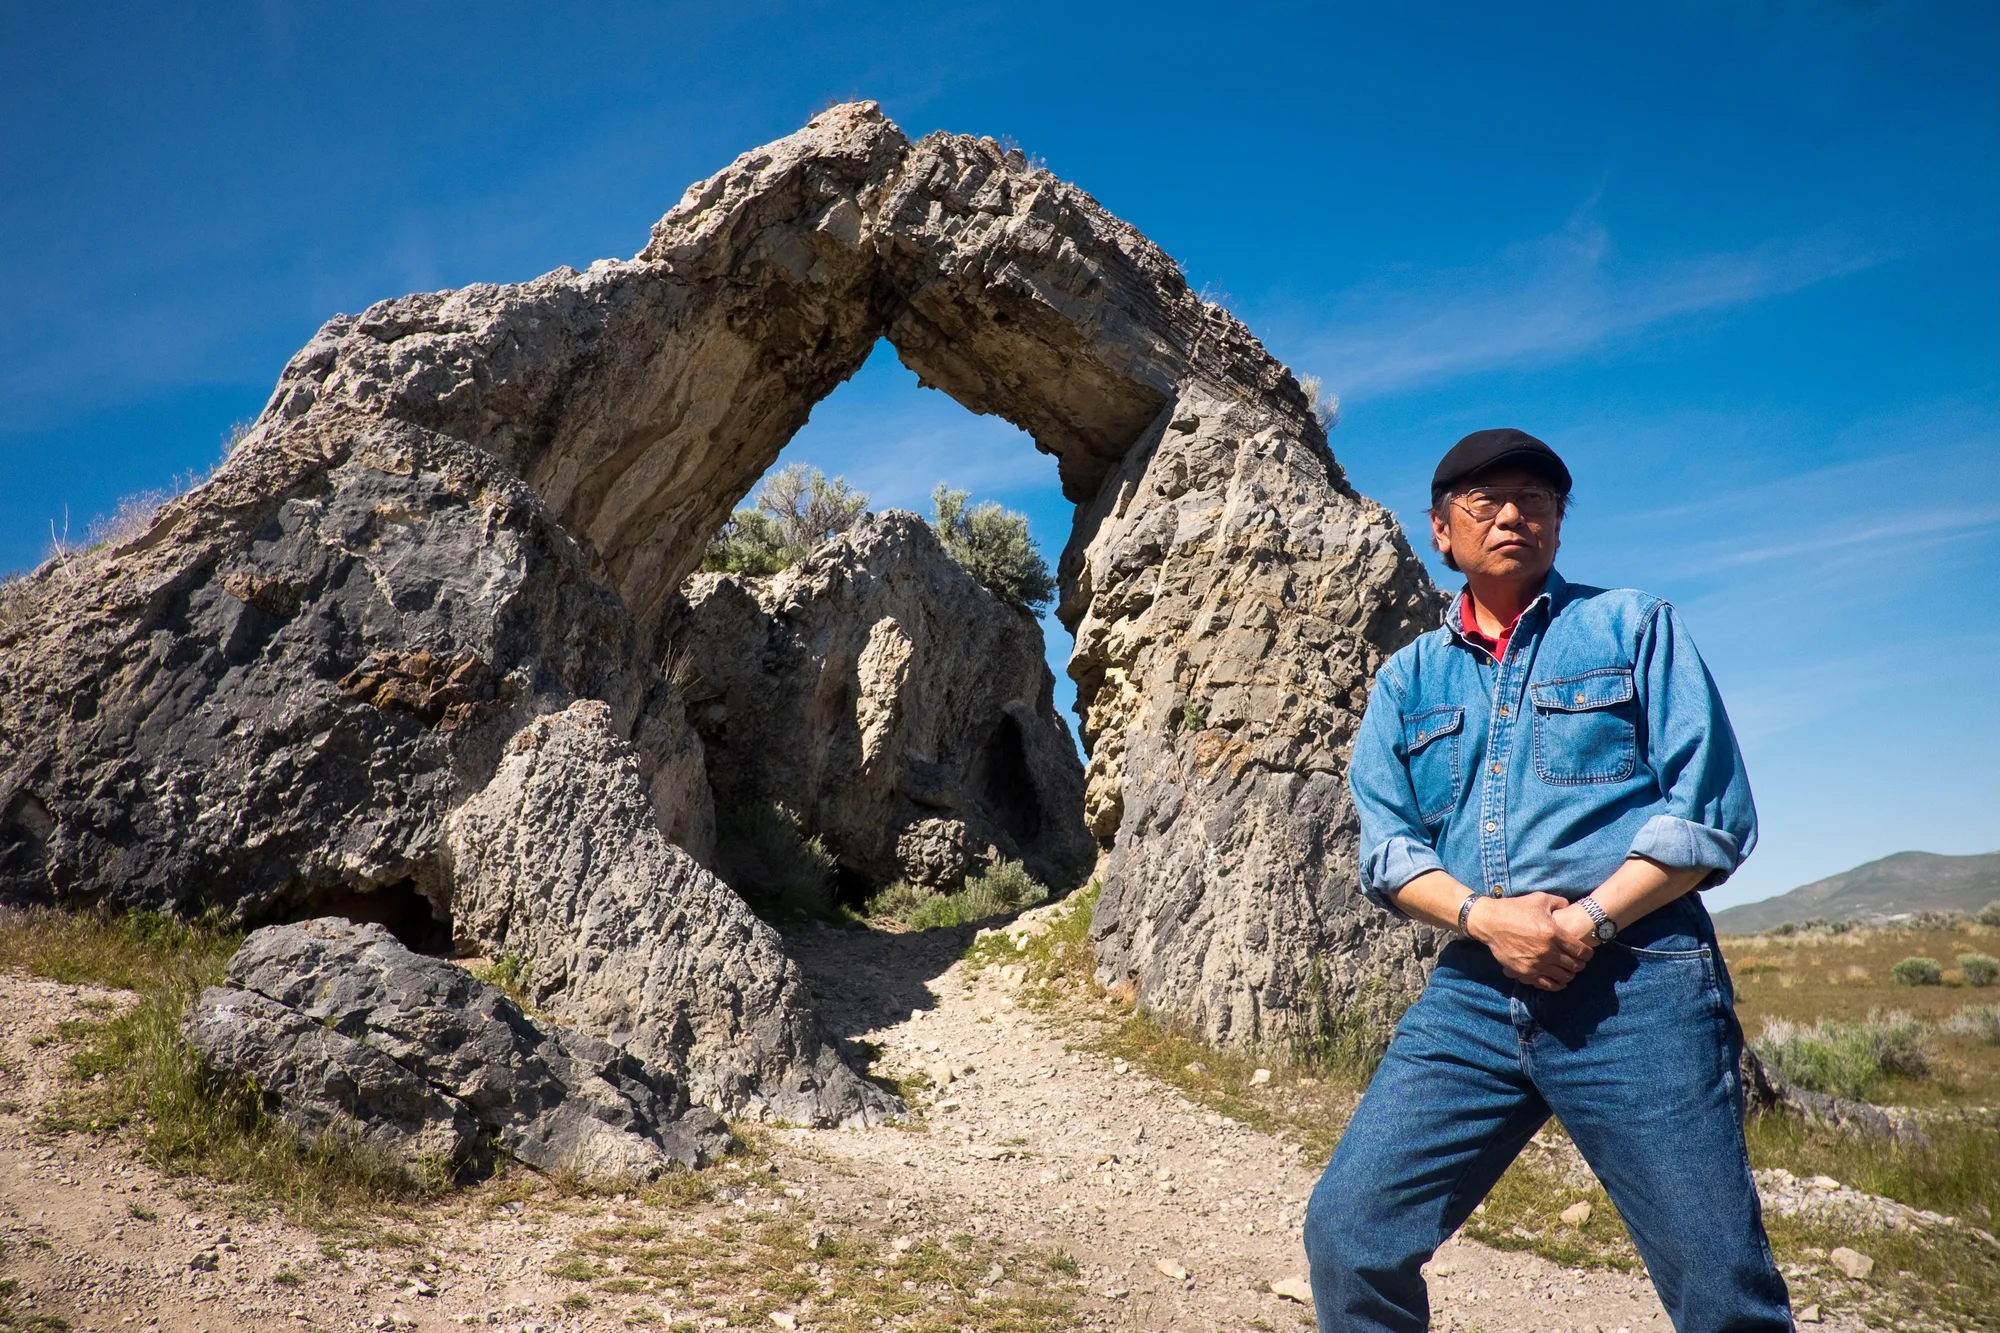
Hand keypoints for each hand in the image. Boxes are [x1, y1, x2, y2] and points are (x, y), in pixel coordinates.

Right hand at [1467, 892, 1594, 990]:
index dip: (1588, 954)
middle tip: (1579, 962)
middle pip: (1573, 965)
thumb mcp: (1540, 899)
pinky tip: (1559, 981)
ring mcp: (1535, 963)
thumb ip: (1560, 903)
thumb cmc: (1514, 908)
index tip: (1587, 953)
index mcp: (1553, 933)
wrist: (1490, 922)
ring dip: (1569, 974)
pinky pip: (1546, 984)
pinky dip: (1556, 985)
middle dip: (1580, 964)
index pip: (1580, 951)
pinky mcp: (1524, 972)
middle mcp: (1547, 951)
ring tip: (1569, 971)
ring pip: (1562, 976)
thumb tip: (1570, 907)